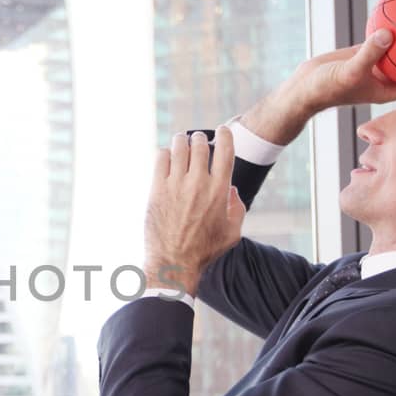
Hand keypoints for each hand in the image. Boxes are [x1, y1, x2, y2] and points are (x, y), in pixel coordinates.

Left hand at [144, 128, 246, 295]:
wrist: (174, 263)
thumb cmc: (204, 251)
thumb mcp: (232, 233)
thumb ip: (237, 209)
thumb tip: (231, 190)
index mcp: (220, 190)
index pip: (225, 150)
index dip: (225, 135)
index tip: (222, 132)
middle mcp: (199, 183)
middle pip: (200, 144)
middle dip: (200, 138)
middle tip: (197, 141)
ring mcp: (176, 184)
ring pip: (179, 146)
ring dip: (182, 141)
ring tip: (181, 143)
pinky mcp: (157, 189)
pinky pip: (160, 158)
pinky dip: (165, 153)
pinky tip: (167, 158)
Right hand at [267, 30, 395, 116]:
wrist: (304, 87)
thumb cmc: (325, 87)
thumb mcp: (348, 71)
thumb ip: (368, 53)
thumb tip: (388, 33)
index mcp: (390, 88)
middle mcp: (388, 77)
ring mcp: (377, 64)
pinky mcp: (365, 52)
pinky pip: (383, 36)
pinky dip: (391, 25)